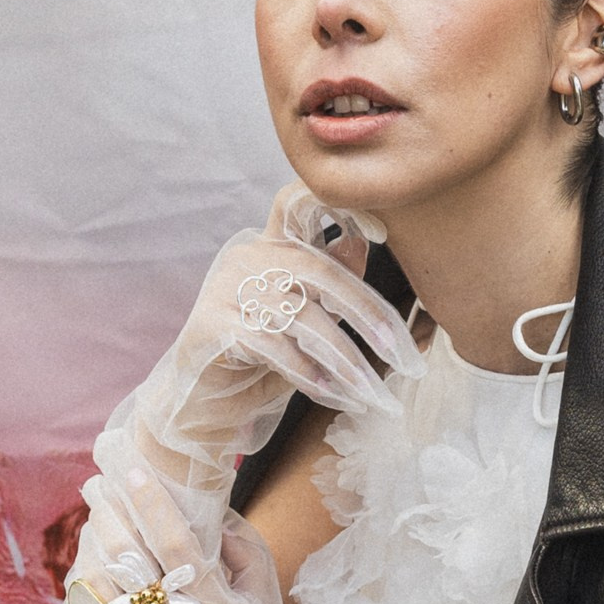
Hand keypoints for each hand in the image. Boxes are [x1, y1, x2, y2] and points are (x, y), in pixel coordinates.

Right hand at [187, 181, 411, 417]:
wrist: (205, 401)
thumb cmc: (264, 356)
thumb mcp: (305, 315)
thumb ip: (329, 280)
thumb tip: (361, 241)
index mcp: (271, 245)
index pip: (298, 202)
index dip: (340, 206)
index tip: (381, 232)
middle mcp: (248, 256)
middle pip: (319, 269)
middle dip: (365, 312)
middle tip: (398, 350)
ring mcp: (227, 287)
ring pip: (302, 314)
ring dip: (342, 356)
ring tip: (367, 388)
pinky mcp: (213, 324)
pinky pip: (273, 344)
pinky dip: (305, 370)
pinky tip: (326, 391)